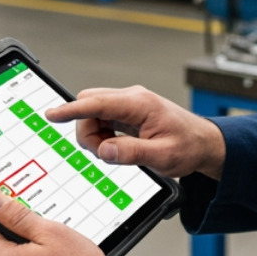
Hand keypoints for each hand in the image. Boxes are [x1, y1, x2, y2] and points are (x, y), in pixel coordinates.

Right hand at [44, 85, 226, 179]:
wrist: (204, 143)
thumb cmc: (188, 146)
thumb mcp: (162, 157)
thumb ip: (130, 153)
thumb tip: (103, 150)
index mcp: (140, 104)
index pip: (97, 103)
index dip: (72, 110)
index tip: (52, 115)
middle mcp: (132, 98)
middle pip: (90, 105)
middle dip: (87, 131)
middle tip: (104, 152)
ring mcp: (129, 103)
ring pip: (93, 113)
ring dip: (95, 134)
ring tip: (116, 151)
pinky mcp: (127, 111)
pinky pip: (102, 118)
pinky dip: (102, 133)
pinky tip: (118, 145)